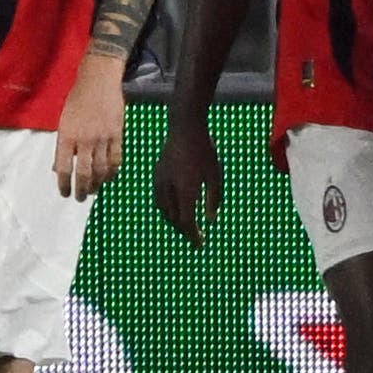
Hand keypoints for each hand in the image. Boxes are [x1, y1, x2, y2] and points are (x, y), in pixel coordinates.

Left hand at [54, 57, 126, 199]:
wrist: (98, 82)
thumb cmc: (77, 100)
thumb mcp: (63, 121)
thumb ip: (62, 145)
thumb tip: (59, 167)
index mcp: (67, 136)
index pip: (63, 168)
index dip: (64, 184)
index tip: (64, 193)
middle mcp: (84, 140)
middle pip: (83, 173)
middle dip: (81, 189)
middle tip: (80, 197)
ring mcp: (102, 139)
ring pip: (101, 170)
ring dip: (97, 184)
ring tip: (93, 190)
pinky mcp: (117, 136)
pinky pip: (116, 160)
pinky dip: (113, 172)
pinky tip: (109, 178)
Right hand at [153, 112, 221, 245]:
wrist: (184, 127)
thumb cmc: (204, 150)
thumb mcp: (215, 174)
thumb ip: (214, 198)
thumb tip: (211, 219)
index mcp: (186, 190)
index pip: (187, 221)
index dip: (193, 235)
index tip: (200, 245)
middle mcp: (170, 189)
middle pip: (174, 218)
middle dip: (184, 230)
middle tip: (195, 237)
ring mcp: (160, 181)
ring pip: (164, 210)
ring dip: (174, 220)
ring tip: (184, 225)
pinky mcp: (157, 174)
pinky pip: (159, 199)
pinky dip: (166, 209)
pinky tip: (173, 208)